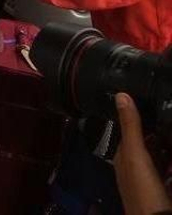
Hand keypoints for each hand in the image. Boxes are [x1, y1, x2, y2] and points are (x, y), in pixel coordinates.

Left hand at [114, 93, 171, 213]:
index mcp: (124, 159)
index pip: (132, 134)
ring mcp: (150, 182)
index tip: (156, 107)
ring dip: (167, 149)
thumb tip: (121, 95)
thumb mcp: (136, 154)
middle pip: (149, 147)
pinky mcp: (163, 192)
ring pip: (160, 160)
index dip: (143, 121)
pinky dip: (170, 165)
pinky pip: (167, 174)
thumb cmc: (143, 189)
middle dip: (161, 136)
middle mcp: (135, 169)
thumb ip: (131, 127)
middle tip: (169, 121)